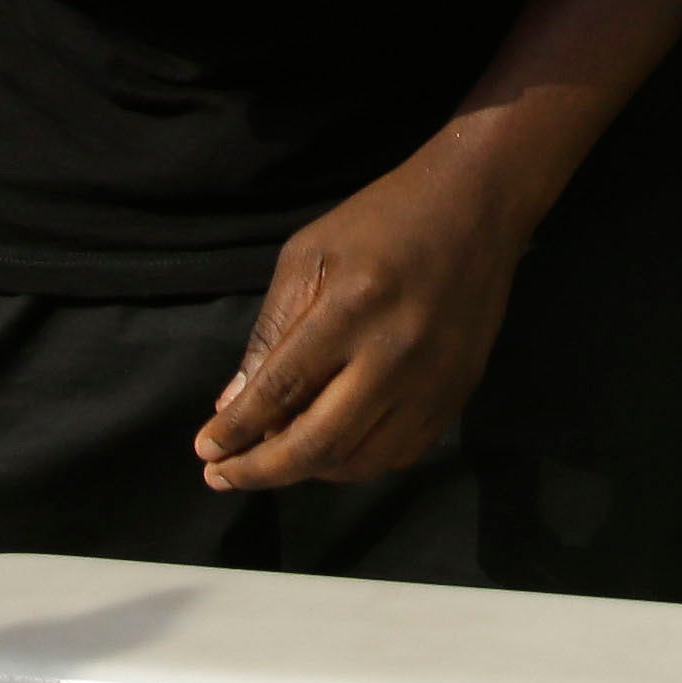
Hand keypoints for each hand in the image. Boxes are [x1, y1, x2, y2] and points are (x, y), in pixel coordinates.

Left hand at [195, 137, 524, 490]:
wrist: (477, 205)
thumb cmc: (382, 220)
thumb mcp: (309, 256)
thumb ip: (271, 332)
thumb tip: (233, 406)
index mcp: (351, 309)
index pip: (280, 392)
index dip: (236, 432)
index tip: (204, 453)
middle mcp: (395, 354)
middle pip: (319, 444)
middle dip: (260, 470)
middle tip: (224, 476)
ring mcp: (433, 380)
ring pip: (360, 462)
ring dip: (308, 472)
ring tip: (275, 460)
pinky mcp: (458, 393)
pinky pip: (399, 455)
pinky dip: (357, 462)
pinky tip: (332, 447)